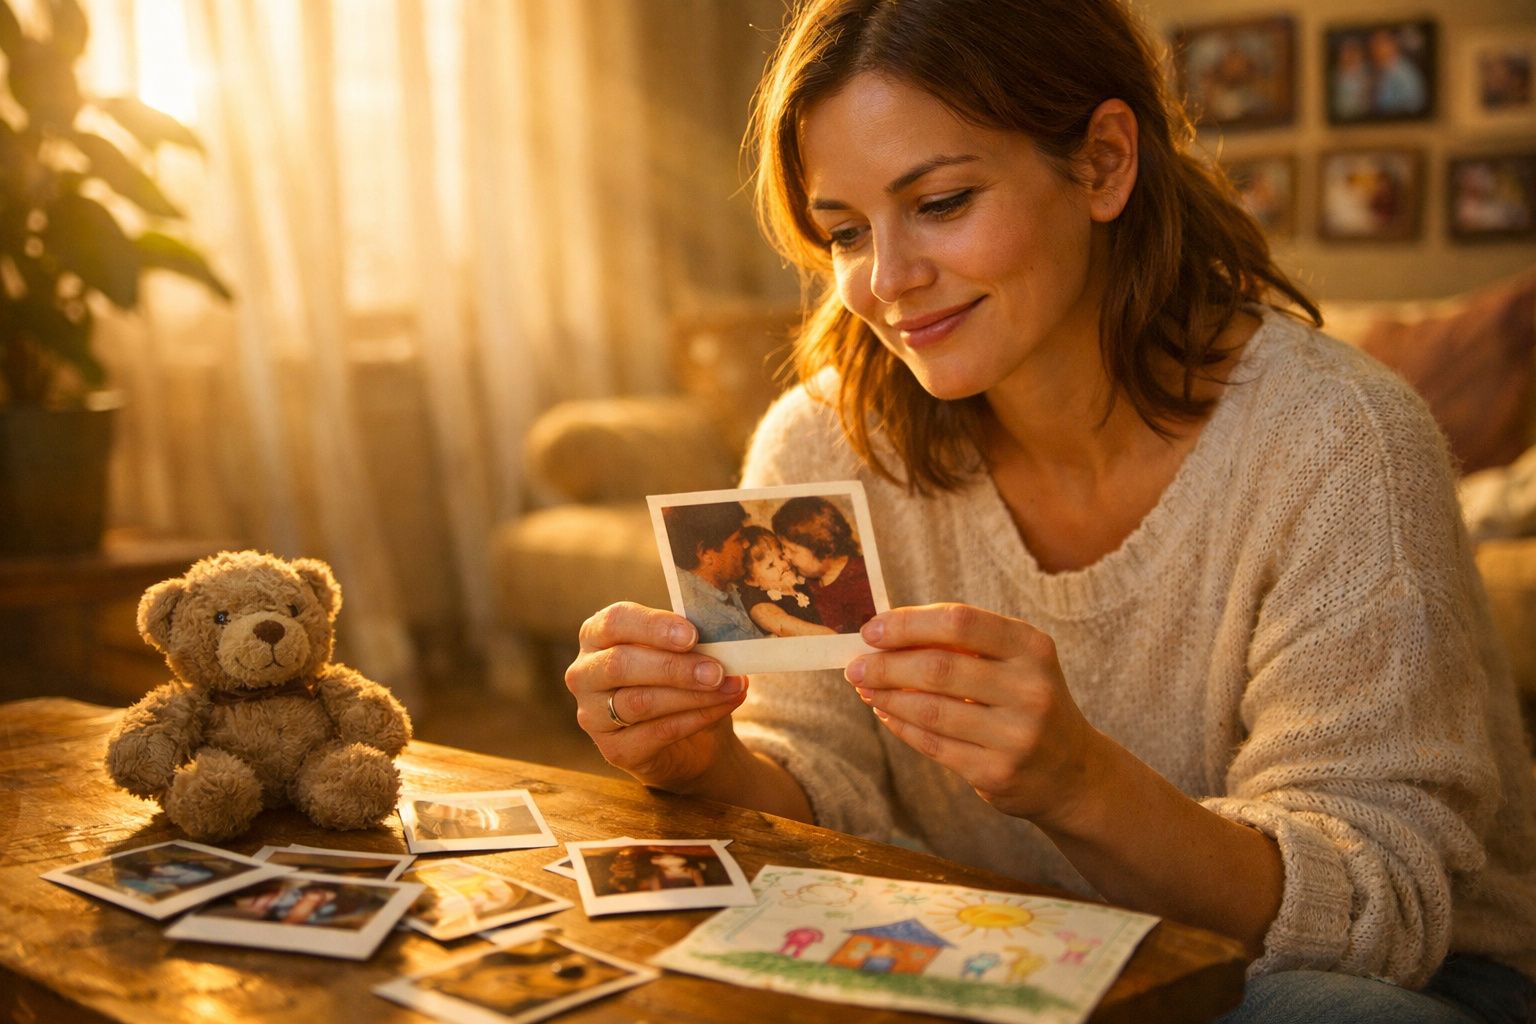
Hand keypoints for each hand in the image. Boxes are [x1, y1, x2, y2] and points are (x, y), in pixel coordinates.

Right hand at [565, 602, 749, 791]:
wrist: (691, 739)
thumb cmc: (681, 680)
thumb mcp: (684, 652)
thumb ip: (692, 641)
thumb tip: (723, 637)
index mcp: (597, 635)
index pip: (615, 621)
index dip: (653, 626)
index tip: (692, 634)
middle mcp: (585, 674)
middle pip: (621, 664)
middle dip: (673, 667)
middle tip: (716, 670)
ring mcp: (593, 715)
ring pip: (640, 702)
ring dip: (691, 695)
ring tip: (730, 688)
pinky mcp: (614, 750)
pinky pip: (656, 732)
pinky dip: (696, 718)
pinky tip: (723, 706)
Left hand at [844, 604, 1107, 829]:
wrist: (1073, 772)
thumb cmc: (1026, 702)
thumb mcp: (1013, 663)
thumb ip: (961, 646)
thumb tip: (885, 636)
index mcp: (1031, 647)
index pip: (959, 622)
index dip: (908, 624)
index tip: (871, 630)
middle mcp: (1030, 688)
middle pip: (939, 667)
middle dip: (886, 665)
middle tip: (855, 666)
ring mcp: (1016, 734)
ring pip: (930, 709)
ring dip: (887, 697)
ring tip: (865, 689)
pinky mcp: (998, 771)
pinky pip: (933, 744)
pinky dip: (902, 726)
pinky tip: (886, 714)